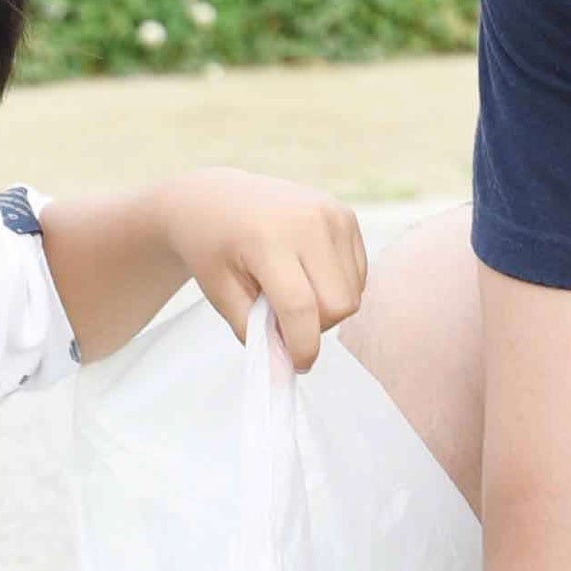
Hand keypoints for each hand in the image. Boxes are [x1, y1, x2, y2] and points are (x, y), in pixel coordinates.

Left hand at [157, 170, 367, 368]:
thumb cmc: (212, 248)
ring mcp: (333, 214)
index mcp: (268, 239)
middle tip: (283, 321)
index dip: (302, 346)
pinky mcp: (346, 216)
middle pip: (338, 305)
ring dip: (327, 309)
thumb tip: (284, 372)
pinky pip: (358, 274)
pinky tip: (308, 276)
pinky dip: (338, 288)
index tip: (296, 365)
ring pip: (353, 293)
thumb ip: (254, 333)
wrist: (214, 198)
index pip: (301, 307)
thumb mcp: (221, 293)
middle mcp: (309, 221)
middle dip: (315, 326)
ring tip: (293, 294)